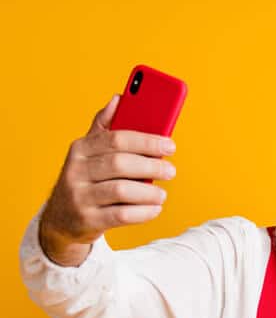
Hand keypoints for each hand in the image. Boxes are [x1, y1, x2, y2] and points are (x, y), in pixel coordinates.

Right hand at [40, 94, 176, 250]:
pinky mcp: (88, 220)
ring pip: (121, 190)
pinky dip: (143, 212)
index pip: (117, 139)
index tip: (170, 145)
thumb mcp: (89, 153)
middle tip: (171, 171)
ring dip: (148, 192)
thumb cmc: (86, 180)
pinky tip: (155, 209)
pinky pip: (121, 215)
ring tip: (162, 194)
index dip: (146, 141)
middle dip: (151, 166)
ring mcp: (80, 197)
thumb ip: (105, 127)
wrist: (62, 219)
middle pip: (120, 164)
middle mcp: (77, 171)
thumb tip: (120, 97)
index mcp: (81, 148)